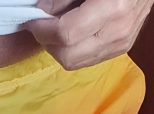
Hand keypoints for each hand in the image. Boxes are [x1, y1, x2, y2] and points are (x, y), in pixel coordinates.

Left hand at [24, 0, 153, 69]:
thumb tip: (41, 13)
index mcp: (112, 9)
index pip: (65, 34)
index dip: (42, 29)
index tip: (32, 20)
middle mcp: (118, 32)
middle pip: (67, 56)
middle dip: (48, 43)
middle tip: (41, 26)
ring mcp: (121, 44)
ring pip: (74, 63)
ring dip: (58, 49)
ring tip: (55, 30)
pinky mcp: (121, 49)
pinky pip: (86, 60)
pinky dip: (72, 50)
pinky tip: (71, 35)